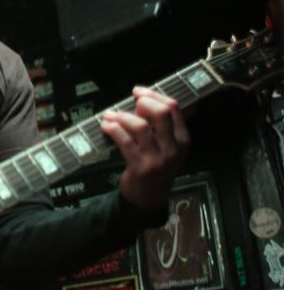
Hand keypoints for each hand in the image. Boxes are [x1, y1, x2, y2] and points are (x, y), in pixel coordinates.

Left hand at [100, 86, 189, 213]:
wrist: (148, 197)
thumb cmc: (155, 166)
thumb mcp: (166, 146)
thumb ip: (159, 125)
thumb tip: (142, 99)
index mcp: (183, 140)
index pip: (174, 108)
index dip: (154, 95)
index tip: (139, 92)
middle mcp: (173, 148)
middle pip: (161, 113)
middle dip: (143, 102)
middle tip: (131, 102)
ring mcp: (157, 158)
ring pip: (139, 126)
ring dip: (122, 117)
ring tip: (111, 115)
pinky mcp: (140, 166)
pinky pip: (124, 140)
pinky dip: (112, 129)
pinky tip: (106, 126)